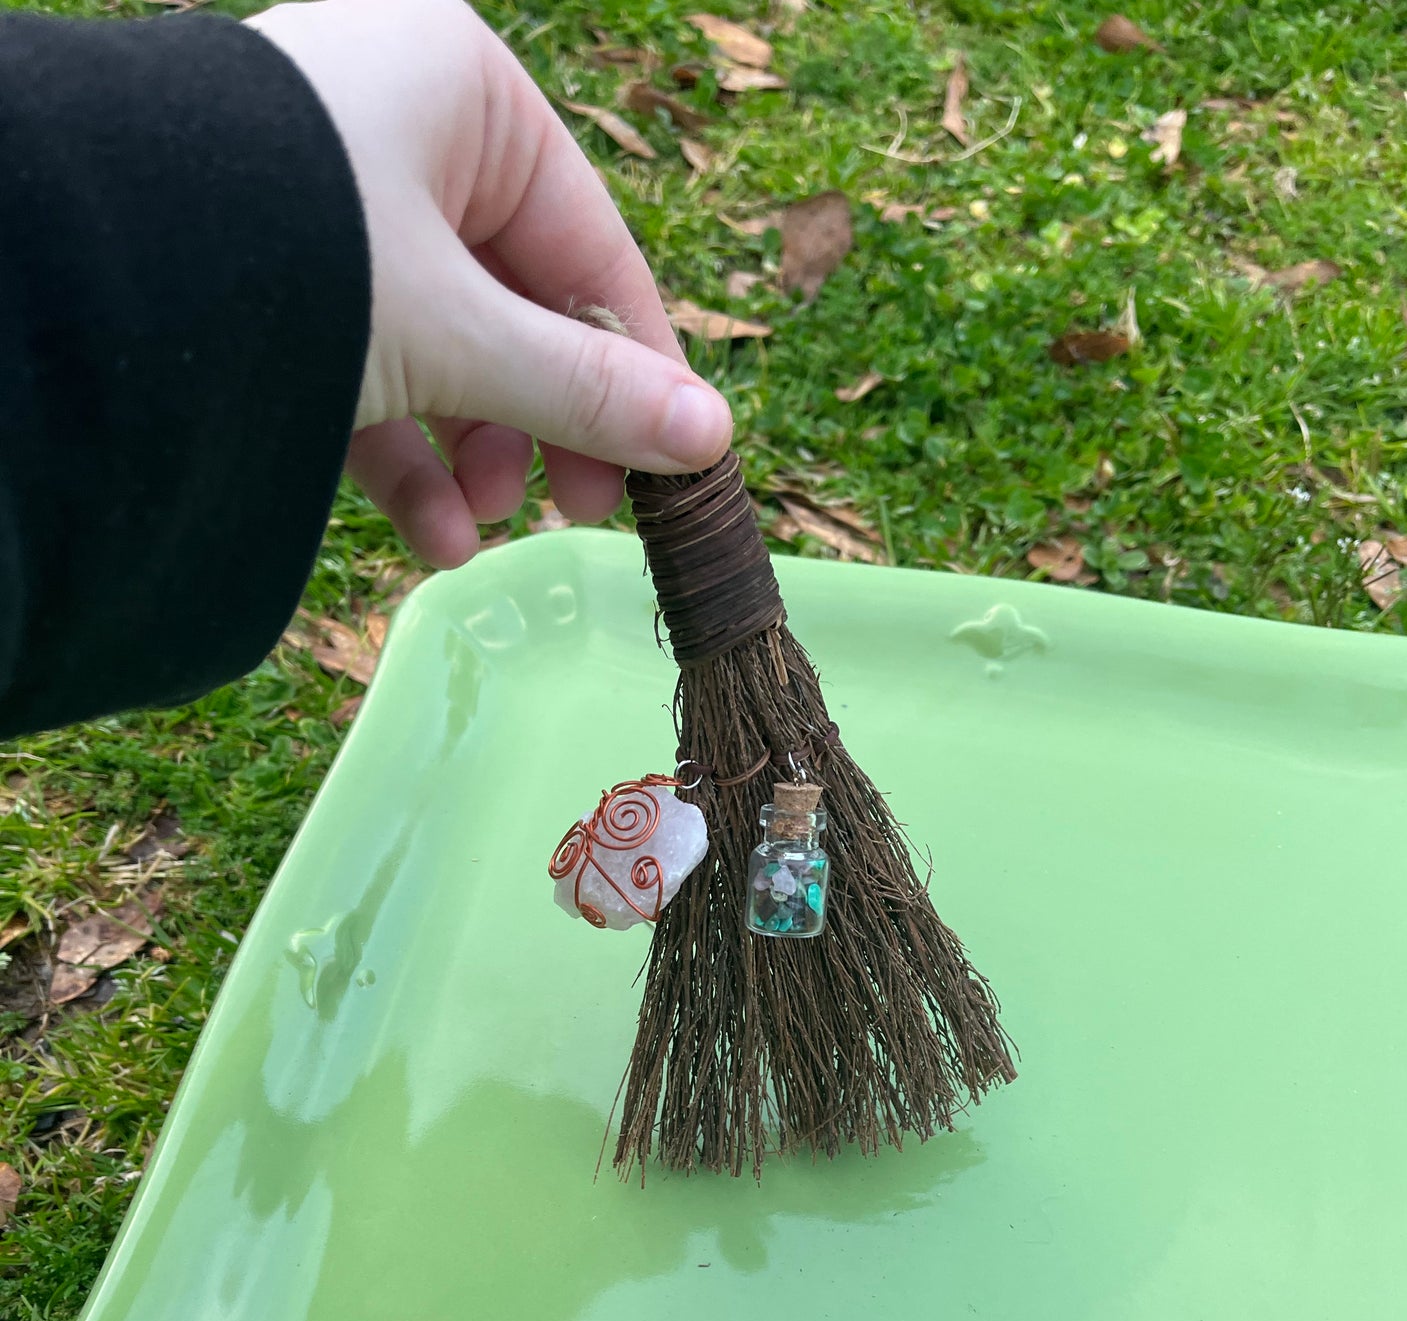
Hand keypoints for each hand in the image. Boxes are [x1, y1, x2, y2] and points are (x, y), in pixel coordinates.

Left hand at [247, 0, 732, 566]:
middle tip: (572, 517)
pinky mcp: (274, 279)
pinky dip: (401, 459)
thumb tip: (708, 442)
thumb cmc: (301, 260)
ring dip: (472, 458)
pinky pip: (369, 370)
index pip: (592, 245)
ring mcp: (331, 204)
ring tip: (475, 536)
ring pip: (445, 349)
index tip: (670, 466)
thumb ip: (589, 390)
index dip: (638, 367)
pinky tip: (425, 541)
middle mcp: (401, 131)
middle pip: (519, 305)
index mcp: (466, 93)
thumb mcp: (463, 335)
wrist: (96, 283)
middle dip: (539, 429)